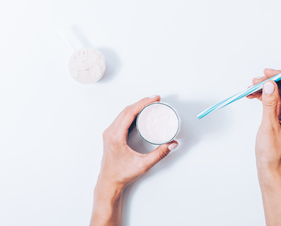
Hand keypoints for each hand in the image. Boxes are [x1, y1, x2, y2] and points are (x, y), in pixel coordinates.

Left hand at [90, 95, 177, 225]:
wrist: (109, 182)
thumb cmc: (122, 174)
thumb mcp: (143, 164)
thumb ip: (159, 154)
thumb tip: (172, 144)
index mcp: (116, 136)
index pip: (130, 112)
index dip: (143, 103)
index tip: (154, 99)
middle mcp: (110, 132)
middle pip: (126, 110)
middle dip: (141, 102)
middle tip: (155, 99)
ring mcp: (109, 133)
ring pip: (123, 113)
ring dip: (136, 106)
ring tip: (149, 104)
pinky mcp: (110, 136)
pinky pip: (121, 119)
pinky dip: (131, 113)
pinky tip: (139, 113)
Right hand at [247, 69, 280, 171]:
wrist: (270, 167)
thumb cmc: (272, 152)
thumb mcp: (269, 126)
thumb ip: (270, 104)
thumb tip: (270, 84)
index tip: (267, 73)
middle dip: (270, 81)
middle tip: (254, 81)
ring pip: (277, 92)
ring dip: (264, 88)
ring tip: (249, 89)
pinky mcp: (278, 116)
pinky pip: (272, 100)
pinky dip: (262, 96)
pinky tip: (251, 96)